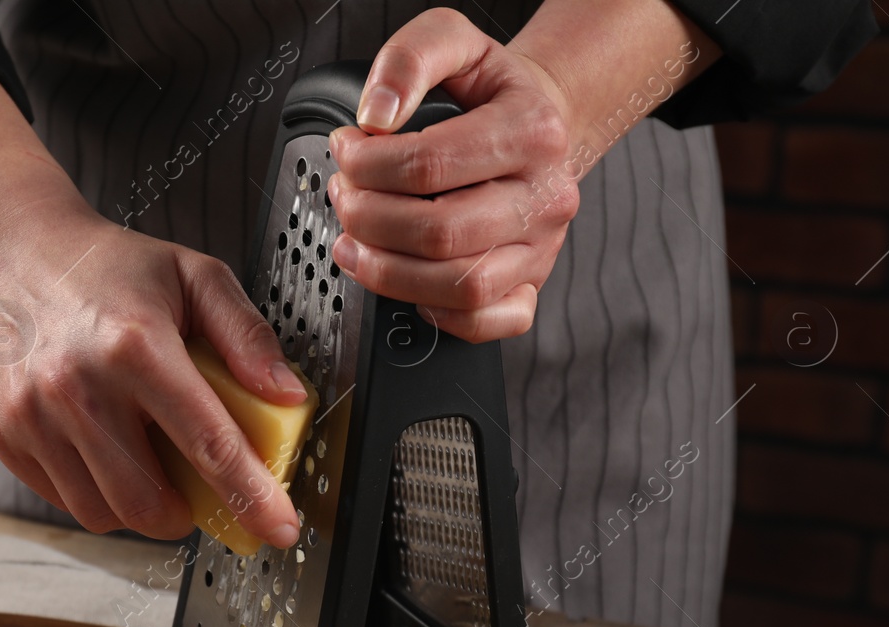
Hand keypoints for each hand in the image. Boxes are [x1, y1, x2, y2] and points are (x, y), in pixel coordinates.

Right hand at [0, 70, 307, 546]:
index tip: (280, 529)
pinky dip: (95, 493)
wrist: (13, 250)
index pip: (208, 444)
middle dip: (186, 515)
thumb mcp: (195, 276)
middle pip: (147, 502)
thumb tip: (290, 397)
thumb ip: (248, 335)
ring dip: (139, 509)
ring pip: (101, 513)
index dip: (251, 496)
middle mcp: (78, 387)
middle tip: (196, 492)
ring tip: (147, 466)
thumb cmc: (111, 267)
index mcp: (136, 346)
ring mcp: (33, 416)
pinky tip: (104, 451)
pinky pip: (63, 499)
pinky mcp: (5, 434)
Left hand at [326, 8, 578, 342]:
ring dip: (386, 272)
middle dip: (367, 219)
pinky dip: (435, 313)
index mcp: (532, 132)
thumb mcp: (454, 43)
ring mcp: (540, 249)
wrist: (539, 123)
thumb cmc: (490, 93)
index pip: (429, 164)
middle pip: (438, 232)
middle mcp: (545, 196)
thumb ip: (409, 58)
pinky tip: (406, 281)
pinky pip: (484, 321)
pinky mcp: (529, 286)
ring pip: (459, 286)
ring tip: (354, 244)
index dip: (366, 164)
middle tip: (343, 198)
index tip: (345, 150)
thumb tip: (376, 114)